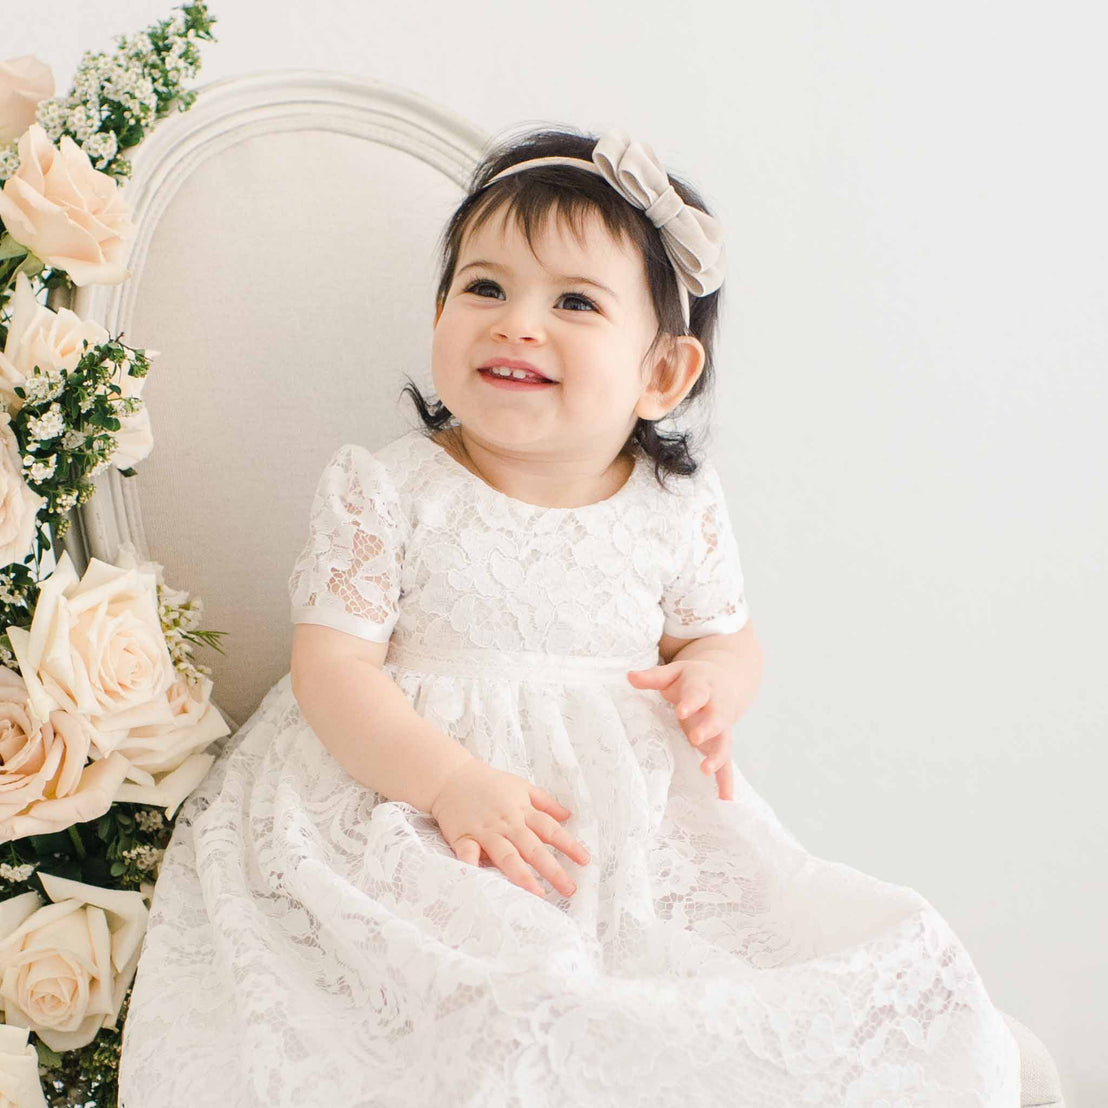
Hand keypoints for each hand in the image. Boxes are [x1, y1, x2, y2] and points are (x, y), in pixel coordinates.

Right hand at [429, 757, 590, 899]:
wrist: (451, 776)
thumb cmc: (490, 783)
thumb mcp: (522, 786)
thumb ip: (545, 803)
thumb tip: (568, 816)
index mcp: (522, 810)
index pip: (550, 829)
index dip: (569, 844)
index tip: (585, 861)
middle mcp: (507, 823)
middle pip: (532, 847)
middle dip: (552, 869)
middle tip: (569, 889)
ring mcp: (485, 831)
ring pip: (506, 855)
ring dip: (521, 875)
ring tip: (537, 894)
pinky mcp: (463, 837)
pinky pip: (468, 854)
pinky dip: (472, 866)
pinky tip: (479, 881)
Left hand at [626, 658, 744, 800]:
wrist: (724, 681)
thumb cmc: (691, 679)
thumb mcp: (674, 673)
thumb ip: (653, 676)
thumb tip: (629, 676)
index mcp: (703, 686)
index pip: (697, 693)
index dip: (691, 702)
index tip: (682, 711)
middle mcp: (716, 708)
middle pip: (717, 717)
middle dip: (708, 728)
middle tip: (695, 738)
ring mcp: (721, 728)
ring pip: (723, 742)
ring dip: (717, 756)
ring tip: (706, 770)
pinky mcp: (721, 743)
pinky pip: (727, 763)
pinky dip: (727, 780)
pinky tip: (725, 798)